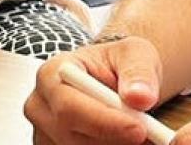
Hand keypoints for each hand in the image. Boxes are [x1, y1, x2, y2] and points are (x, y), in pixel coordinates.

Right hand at [25, 36, 164, 143]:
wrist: (114, 80)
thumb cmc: (118, 63)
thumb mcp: (134, 54)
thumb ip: (138, 72)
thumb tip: (139, 97)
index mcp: (51, 74)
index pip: (69, 106)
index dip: (104, 121)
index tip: (139, 128)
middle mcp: (40, 107)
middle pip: (71, 137)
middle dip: (115, 139)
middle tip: (150, 136)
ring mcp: (44, 134)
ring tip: (142, 134)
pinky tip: (125, 140)